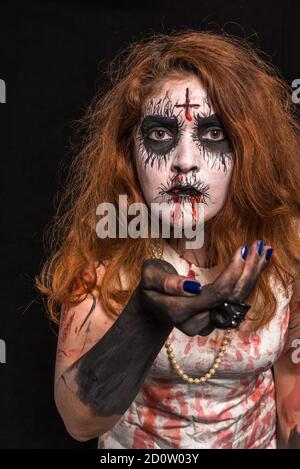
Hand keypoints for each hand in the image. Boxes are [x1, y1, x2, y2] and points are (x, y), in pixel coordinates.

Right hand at [132, 240, 272, 335]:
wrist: (153, 307)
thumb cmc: (150, 286)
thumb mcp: (149, 277)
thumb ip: (166, 282)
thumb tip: (193, 287)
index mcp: (180, 312)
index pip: (215, 294)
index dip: (231, 274)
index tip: (242, 249)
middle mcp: (198, 323)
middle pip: (231, 298)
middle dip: (248, 271)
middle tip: (259, 246)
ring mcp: (209, 324)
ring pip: (238, 300)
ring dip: (253, 275)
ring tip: (264, 251)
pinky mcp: (217, 318)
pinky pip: (236, 300)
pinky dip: (249, 280)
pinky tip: (258, 262)